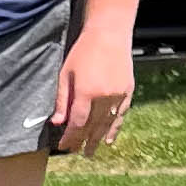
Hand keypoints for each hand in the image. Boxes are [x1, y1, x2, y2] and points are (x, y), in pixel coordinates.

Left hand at [49, 21, 135, 154]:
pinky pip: (121, 116)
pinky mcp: (128, 91)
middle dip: (83, 141)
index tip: (64, 146)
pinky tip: (109, 139)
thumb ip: (62, 100)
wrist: (110, 33)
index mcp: (86, 92)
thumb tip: (57, 123)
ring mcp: (118, 95)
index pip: (77, 123)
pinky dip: (114, 129)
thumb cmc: (83, 51)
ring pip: (107, 124)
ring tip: (90, 152)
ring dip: (98, 140)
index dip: (70, 137)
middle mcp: (104, 96)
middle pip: (92, 127)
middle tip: (76, 152)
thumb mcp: (66, 74)